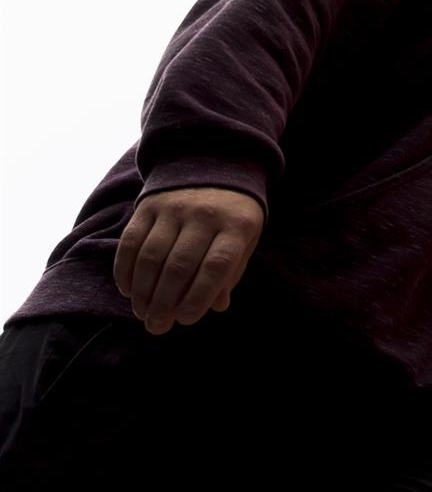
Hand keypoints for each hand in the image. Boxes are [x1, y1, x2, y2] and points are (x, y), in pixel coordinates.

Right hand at [114, 187, 264, 333]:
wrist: (213, 165)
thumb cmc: (233, 215)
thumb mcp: (245, 239)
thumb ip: (231, 271)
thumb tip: (216, 306)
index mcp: (237, 225)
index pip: (216, 266)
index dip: (199, 296)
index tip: (185, 320)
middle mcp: (204, 214)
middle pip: (179, 265)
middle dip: (165, 302)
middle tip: (157, 327)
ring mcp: (174, 207)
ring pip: (151, 256)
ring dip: (143, 290)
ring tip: (142, 313)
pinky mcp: (148, 205)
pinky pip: (131, 241)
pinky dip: (125, 269)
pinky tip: (128, 290)